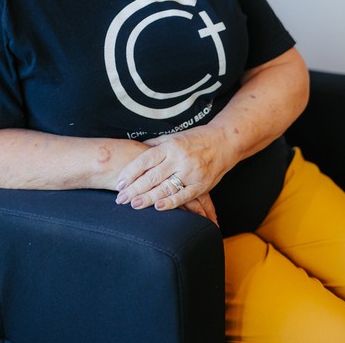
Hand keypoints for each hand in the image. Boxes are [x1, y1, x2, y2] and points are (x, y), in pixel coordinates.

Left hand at [115, 127, 230, 223]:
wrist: (225, 141)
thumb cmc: (196, 139)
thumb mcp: (174, 136)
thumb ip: (156, 144)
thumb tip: (136, 149)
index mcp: (170, 146)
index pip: (145, 160)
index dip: (130, 173)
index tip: (118, 183)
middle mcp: (179, 159)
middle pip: (152, 176)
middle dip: (134, 189)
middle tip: (120, 199)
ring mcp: (191, 172)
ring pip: (166, 188)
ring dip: (148, 198)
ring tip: (133, 204)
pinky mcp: (202, 184)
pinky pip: (184, 196)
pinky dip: (171, 203)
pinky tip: (158, 208)